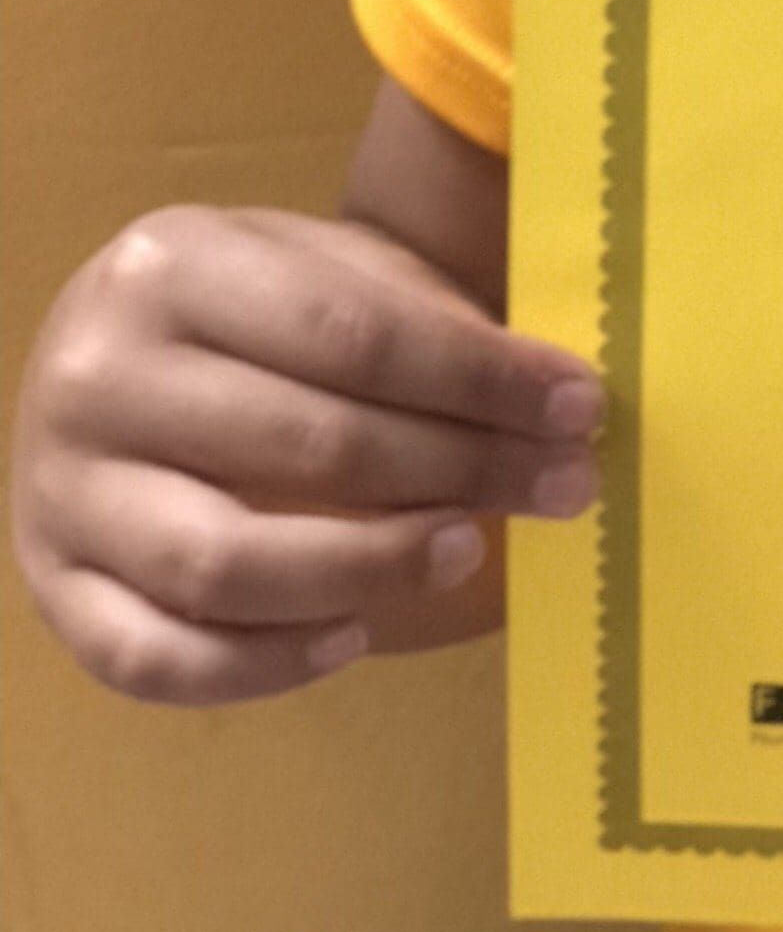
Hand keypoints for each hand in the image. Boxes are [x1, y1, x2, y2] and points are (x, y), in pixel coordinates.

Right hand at [11, 203, 605, 705]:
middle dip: (460, 469)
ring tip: (468, 552)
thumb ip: (420, 323)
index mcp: (172, 267)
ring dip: (369, 567)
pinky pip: (155, 660)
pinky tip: (356, 635)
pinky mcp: (53, 592)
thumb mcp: (326, 269)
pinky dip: (263, 664)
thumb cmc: (253, 312)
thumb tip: (556, 404)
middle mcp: (98, 376)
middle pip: (307, 444)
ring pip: (224, 563)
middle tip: (562, 485)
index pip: (353, 333)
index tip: (579, 405)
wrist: (111, 352)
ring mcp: (61, 493)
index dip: (479, 377)